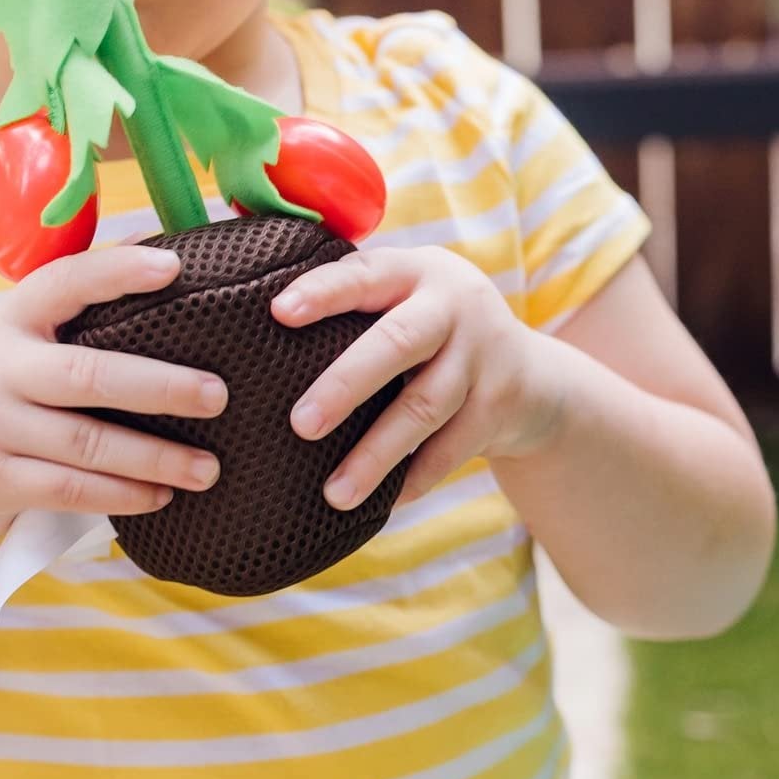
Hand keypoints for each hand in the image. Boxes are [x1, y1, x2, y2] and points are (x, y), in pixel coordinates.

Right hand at [0, 242, 228, 553]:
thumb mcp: (13, 346)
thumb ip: (72, 313)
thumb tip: (162, 253)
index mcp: (6, 322)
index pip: (63, 283)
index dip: (117, 272)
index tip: (174, 267)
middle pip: (88, 374)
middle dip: (160, 386)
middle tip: (219, 395)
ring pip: (88, 442)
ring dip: (156, 458)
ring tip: (209, 468)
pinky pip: (72, 490)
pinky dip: (123, 494)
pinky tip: (162, 497)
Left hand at [272, 247, 567, 509]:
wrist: (532, 377)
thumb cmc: (435, 333)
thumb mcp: (407, 296)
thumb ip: (353, 294)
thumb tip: (246, 299)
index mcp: (417, 273)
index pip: (364, 277)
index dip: (324, 293)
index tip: (279, 313)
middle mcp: (453, 308)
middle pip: (396, 345)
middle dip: (345, 385)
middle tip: (299, 424)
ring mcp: (482, 359)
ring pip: (423, 409)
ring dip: (377, 455)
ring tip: (334, 495)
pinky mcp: (499, 407)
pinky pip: (451, 450)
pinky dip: (414, 480)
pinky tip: (382, 506)